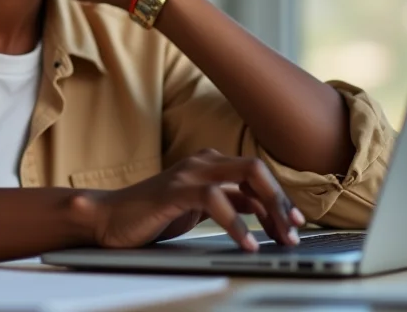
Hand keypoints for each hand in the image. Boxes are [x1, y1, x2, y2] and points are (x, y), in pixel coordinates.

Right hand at [75, 148, 305, 250]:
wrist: (110, 218)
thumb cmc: (153, 214)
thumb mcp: (199, 208)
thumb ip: (228, 202)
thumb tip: (266, 213)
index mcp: (208, 164)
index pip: (256, 175)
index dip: (280, 199)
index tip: (297, 224)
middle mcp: (201, 162)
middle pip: (256, 168)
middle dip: (281, 199)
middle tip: (295, 230)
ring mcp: (189, 173)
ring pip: (244, 175)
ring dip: (270, 209)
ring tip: (280, 239)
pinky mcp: (175, 190)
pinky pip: (216, 199)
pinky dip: (237, 222)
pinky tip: (247, 244)